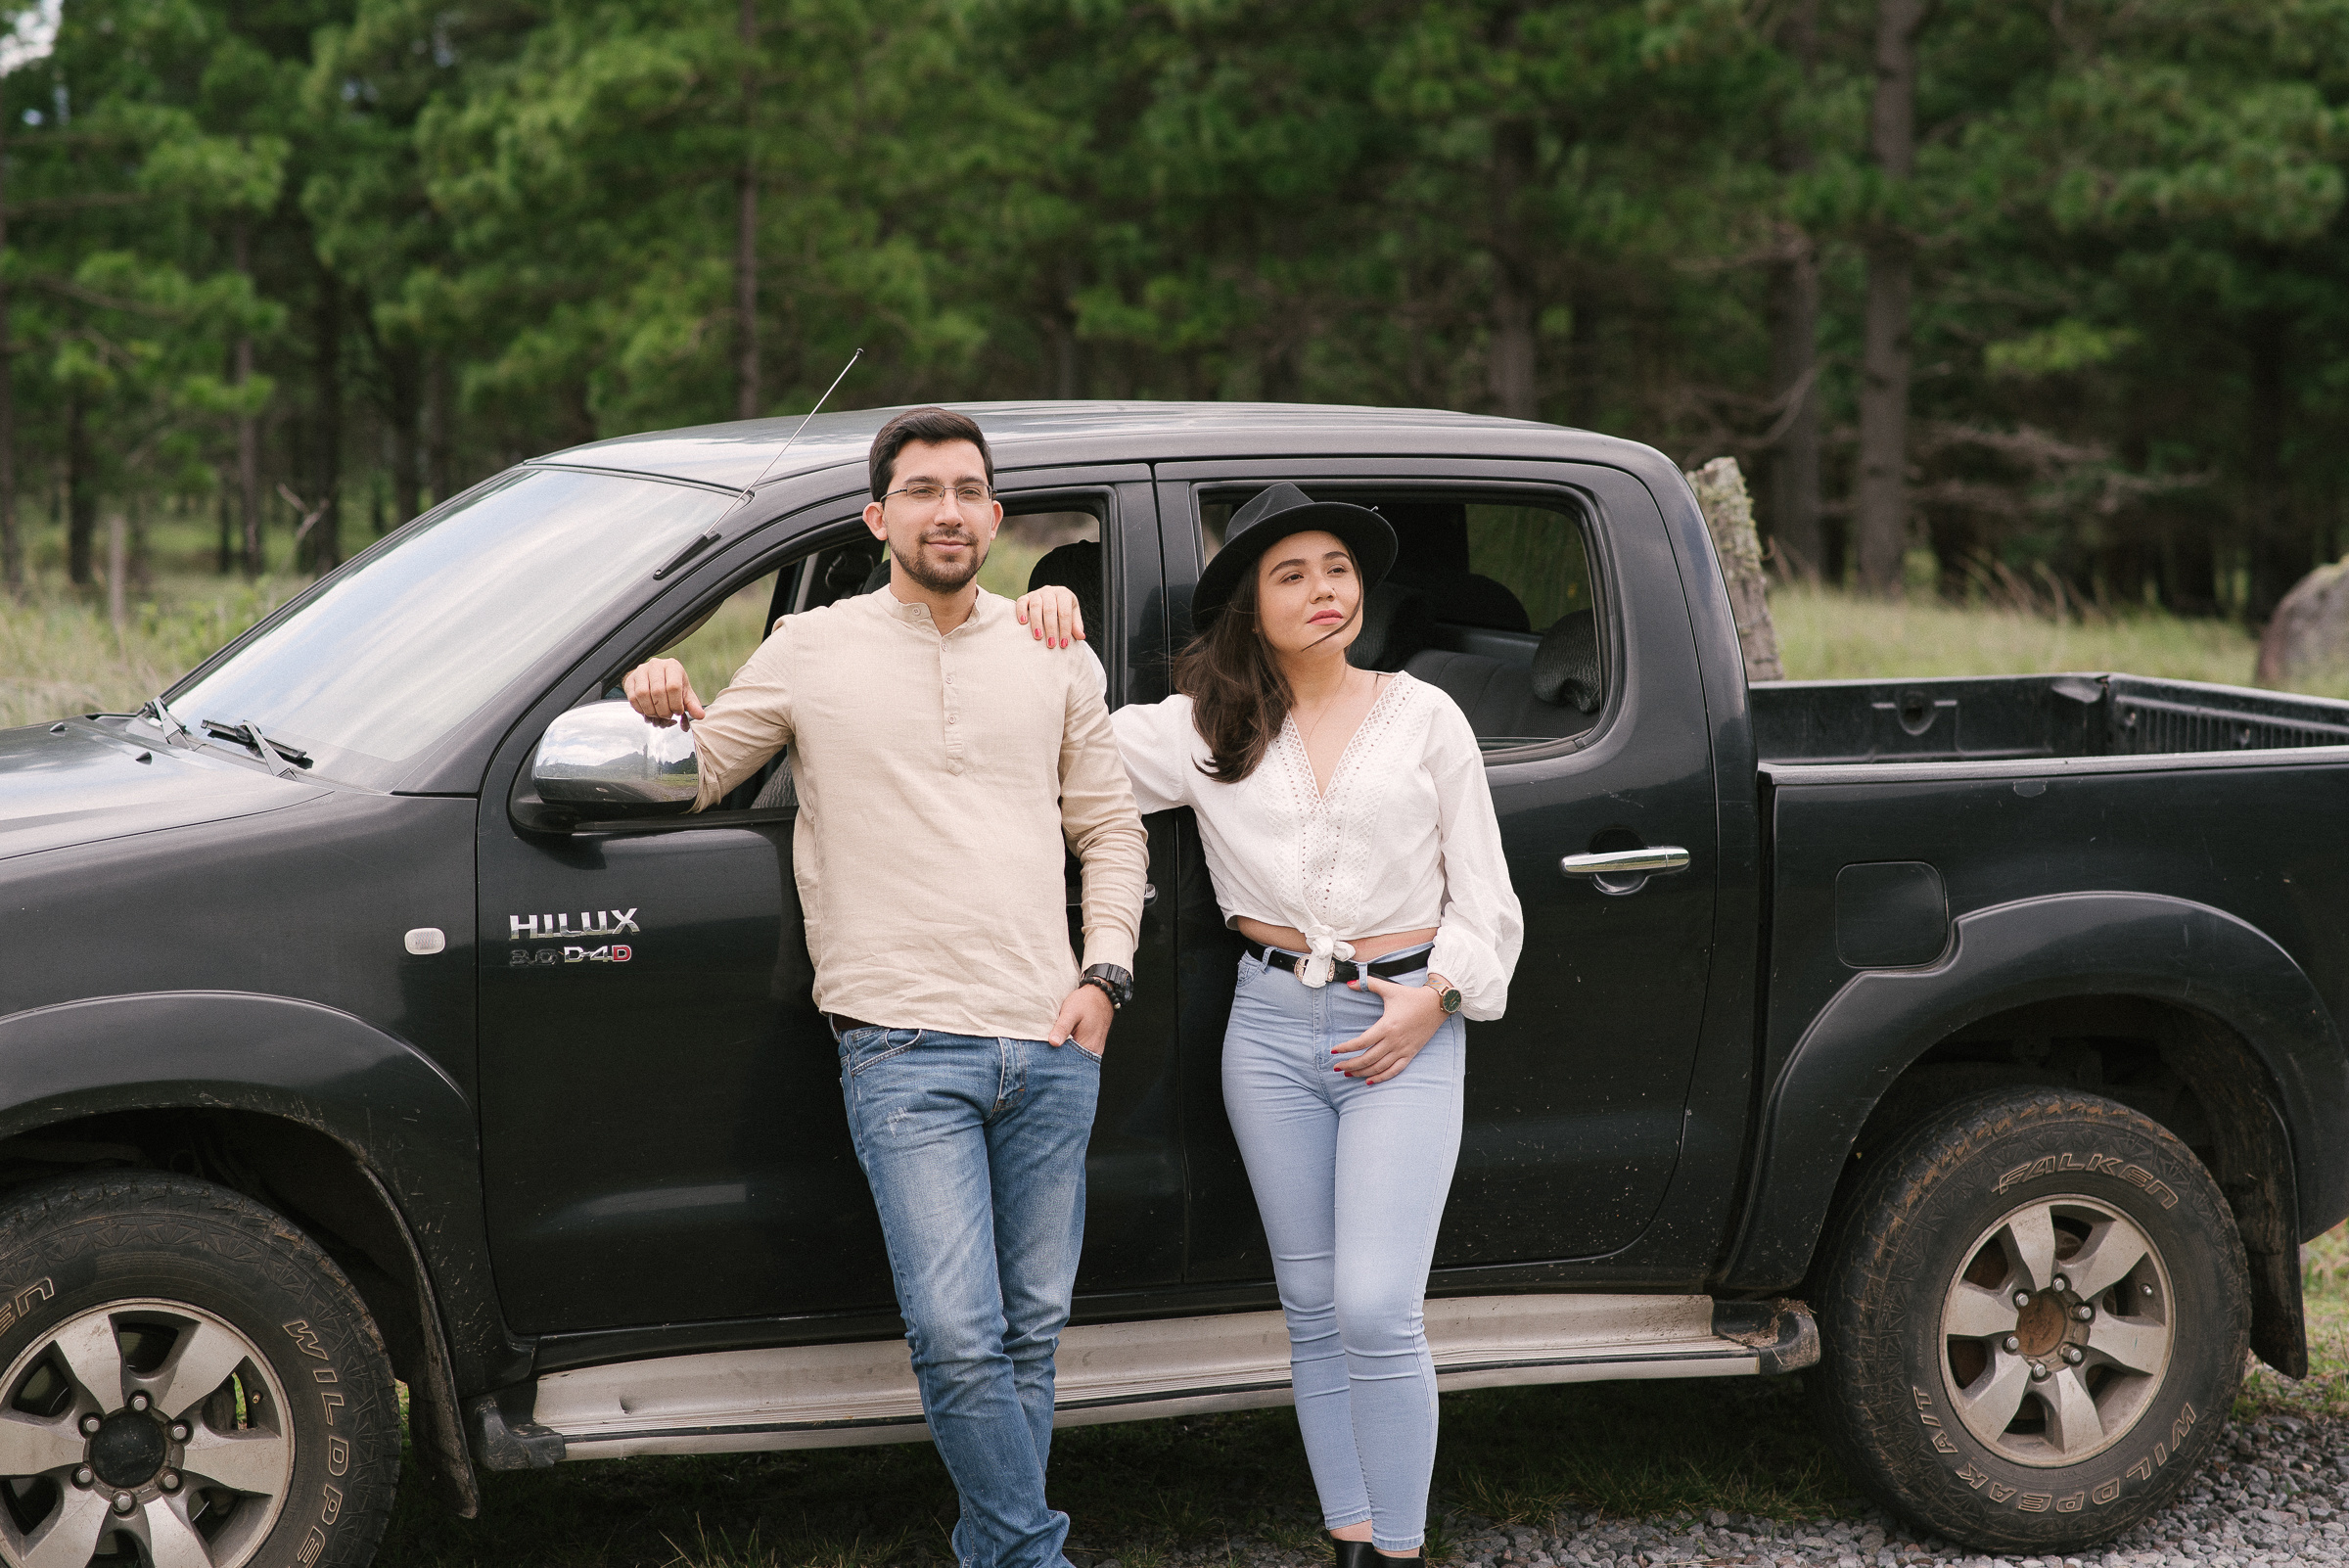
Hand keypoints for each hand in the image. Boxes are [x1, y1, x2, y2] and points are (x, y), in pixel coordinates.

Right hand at [624, 657, 703, 722]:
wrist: (654, 678)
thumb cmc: (672, 686)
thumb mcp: (685, 693)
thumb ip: (692, 704)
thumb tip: (700, 715)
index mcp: (672, 666)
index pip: (673, 687)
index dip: (675, 704)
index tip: (677, 712)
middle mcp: (656, 665)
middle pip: (657, 691)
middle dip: (663, 709)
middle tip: (667, 715)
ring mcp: (641, 671)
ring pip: (643, 694)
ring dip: (651, 710)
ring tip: (658, 714)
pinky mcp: (630, 679)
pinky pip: (632, 697)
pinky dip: (640, 709)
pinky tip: (648, 711)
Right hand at [1013, 585, 1085, 647]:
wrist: (1051, 598)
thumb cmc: (1063, 610)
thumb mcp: (1073, 615)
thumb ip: (1076, 626)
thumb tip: (1081, 637)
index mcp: (1064, 594)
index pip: (1065, 613)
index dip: (1065, 629)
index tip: (1064, 644)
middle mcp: (1050, 591)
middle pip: (1050, 609)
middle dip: (1051, 628)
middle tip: (1051, 644)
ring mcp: (1037, 593)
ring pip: (1036, 605)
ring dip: (1037, 622)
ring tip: (1038, 637)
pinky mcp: (1026, 596)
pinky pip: (1021, 602)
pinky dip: (1021, 612)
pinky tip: (1023, 623)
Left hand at [1048, 981, 1113, 1057]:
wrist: (1100, 994)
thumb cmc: (1085, 1002)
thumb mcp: (1071, 1012)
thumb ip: (1062, 1028)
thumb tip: (1053, 1043)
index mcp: (1088, 1046)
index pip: (1068, 1062)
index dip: (1054, 1060)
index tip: (1043, 1056)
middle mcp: (1094, 1052)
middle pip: (1072, 1062)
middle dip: (1058, 1059)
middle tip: (1044, 1052)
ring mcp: (1095, 1050)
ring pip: (1076, 1058)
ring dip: (1065, 1054)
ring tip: (1052, 1047)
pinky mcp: (1093, 1045)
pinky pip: (1080, 1053)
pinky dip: (1071, 1050)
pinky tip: (1063, 1044)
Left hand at [1333, 975, 1448, 1083]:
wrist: (1437, 1004)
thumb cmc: (1412, 996)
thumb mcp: (1389, 989)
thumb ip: (1368, 984)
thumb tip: (1349, 982)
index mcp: (1387, 1026)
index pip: (1362, 1042)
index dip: (1346, 1048)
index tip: (1334, 1051)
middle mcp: (1394, 1041)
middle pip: (1367, 1058)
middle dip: (1350, 1065)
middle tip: (1336, 1067)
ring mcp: (1403, 1049)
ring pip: (1379, 1067)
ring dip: (1362, 1072)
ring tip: (1348, 1074)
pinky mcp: (1411, 1054)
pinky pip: (1394, 1070)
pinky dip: (1381, 1077)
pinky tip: (1369, 1081)